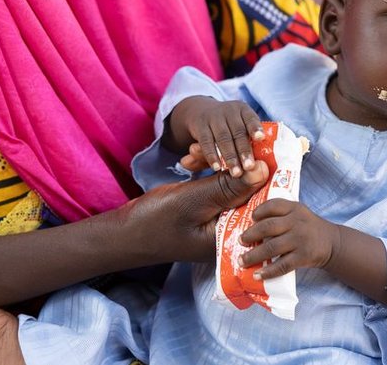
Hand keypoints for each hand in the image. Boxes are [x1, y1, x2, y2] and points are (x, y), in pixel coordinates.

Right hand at [117, 161, 268, 262]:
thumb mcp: (193, 201)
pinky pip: (218, 188)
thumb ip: (229, 187)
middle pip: (248, 192)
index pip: (260, 203)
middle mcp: (229, 230)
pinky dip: (207, 172)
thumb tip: (264, 170)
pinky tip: (190, 160)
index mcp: (231, 236)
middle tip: (206, 151)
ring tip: (192, 154)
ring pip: (232, 185)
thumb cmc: (153, 221)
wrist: (122, 233)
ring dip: (216, 164)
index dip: (257, 173)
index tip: (249, 149)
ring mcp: (218, 222)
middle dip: (233, 165)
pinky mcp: (208, 212)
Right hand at [169, 96, 264, 176]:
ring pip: (223, 138)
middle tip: (250, 167)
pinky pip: (206, 142)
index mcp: (243, 110)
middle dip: (244, 150)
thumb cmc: (229, 124)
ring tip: (236, 173)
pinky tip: (217, 167)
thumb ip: (249, 137)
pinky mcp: (200, 125)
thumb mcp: (240, 123)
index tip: (261, 138)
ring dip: (230, 156)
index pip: (250, 118)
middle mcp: (229, 111)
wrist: (201, 111)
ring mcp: (214, 117)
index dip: (255, 127)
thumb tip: (264, 164)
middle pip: (238, 132)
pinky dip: (212, 155)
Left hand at [238, 199, 340, 278]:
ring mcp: (300, 240)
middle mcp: (297, 222)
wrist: (332, 242)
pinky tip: (257, 275)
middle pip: (267, 227)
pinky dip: (267, 272)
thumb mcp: (299, 214)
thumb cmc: (308, 227)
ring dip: (253, 255)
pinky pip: (281, 265)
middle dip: (250, 235)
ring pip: (271, 247)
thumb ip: (281, 215)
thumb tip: (251, 227)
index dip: (259, 211)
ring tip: (242, 260)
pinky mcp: (303, 256)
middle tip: (241, 241)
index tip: (251, 219)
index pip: (273, 205)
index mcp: (294, 208)